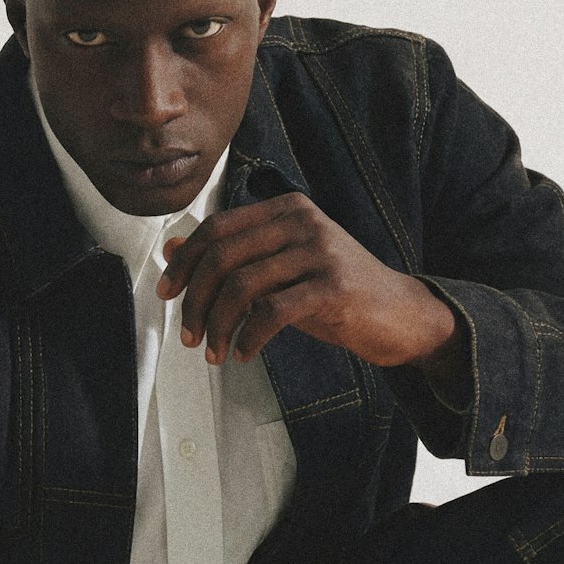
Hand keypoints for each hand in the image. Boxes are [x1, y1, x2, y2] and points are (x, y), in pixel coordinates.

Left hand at [157, 192, 458, 372]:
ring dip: (219, 326)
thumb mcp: (279, 269)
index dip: (184, 262)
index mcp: (286, 209)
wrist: (398, 314)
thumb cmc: (334, 293)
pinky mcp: (334, 286)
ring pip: (243, 285)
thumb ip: (234, 257)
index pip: (217, 228)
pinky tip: (244, 353)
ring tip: (215, 353)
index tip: (166, 295)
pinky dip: (249, 337)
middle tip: (189, 337)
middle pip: (223, 256)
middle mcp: (302, 221)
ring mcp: (320, 251)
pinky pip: (273, 312)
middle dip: (196, 301)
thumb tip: (171, 249)